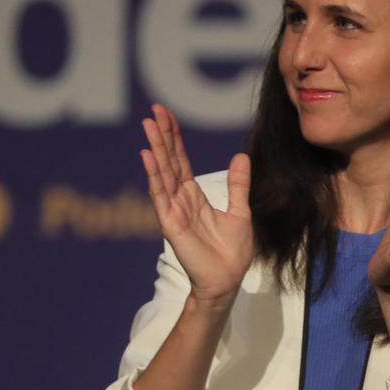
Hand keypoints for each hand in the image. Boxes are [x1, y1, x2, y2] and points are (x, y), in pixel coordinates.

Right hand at [141, 104, 253, 306]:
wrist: (228, 279)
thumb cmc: (232, 250)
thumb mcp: (240, 211)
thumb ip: (238, 185)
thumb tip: (241, 156)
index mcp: (195, 196)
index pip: (181, 161)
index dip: (175, 138)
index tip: (166, 115)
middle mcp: (181, 199)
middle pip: (169, 161)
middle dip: (163, 136)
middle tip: (154, 110)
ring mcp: (173, 210)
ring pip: (162, 173)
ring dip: (156, 149)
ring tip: (148, 125)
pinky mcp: (171, 223)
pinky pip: (161, 195)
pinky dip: (155, 175)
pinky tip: (149, 156)